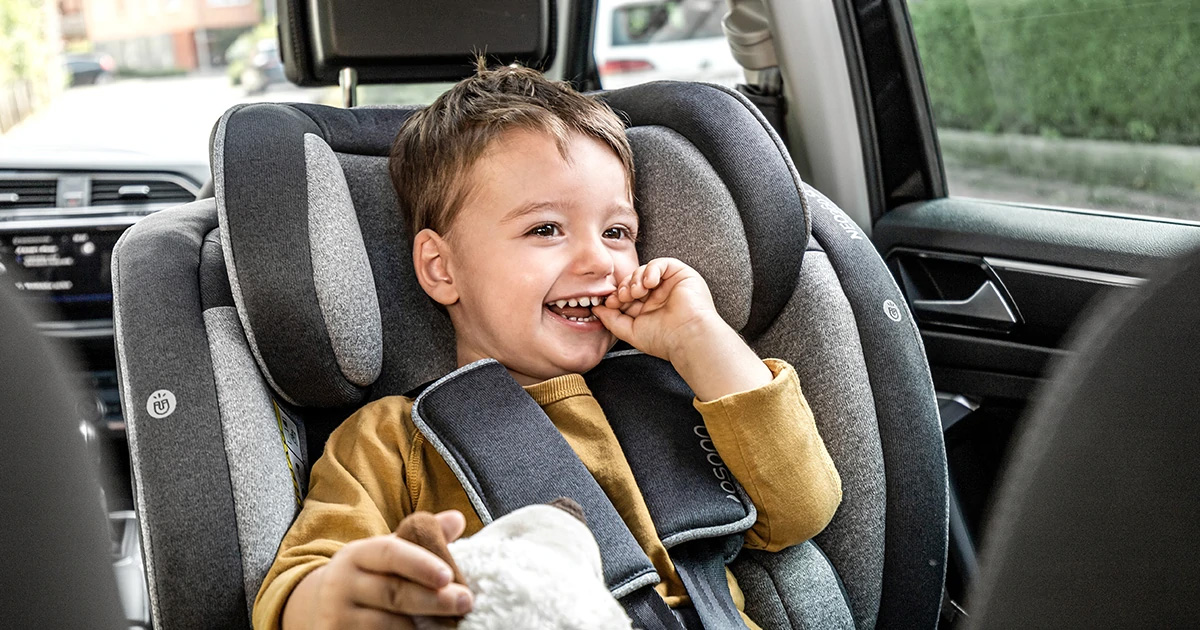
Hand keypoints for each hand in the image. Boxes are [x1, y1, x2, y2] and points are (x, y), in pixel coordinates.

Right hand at [286, 510, 472, 629]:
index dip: (420, 564)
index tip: (449, 575)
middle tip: (465, 602)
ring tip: (450, 626)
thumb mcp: (387, 553)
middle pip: (392, 593)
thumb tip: (458, 518)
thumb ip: (421, 537)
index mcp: (357, 554)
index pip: (390, 553)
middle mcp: (341, 583)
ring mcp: (336, 616)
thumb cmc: (368, 576)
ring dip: (421, 627)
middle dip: (433, 599)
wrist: (320, 607)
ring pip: (386, 625)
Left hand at [592, 257, 771, 400]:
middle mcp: (659, 296)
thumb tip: (597, 309)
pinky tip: (650, 284)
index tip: (609, 303)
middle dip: (624, 287)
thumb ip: (612, 320)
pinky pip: (661, 263)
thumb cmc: (664, 339)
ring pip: (645, 271)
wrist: (689, 338)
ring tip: (637, 292)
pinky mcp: (681, 275)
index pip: (626, 295)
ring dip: (635, 279)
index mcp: (648, 309)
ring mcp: (670, 284)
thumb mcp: (631, 331)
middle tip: (622, 297)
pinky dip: (651, 270)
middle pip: (633, 281)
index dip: (616, 296)